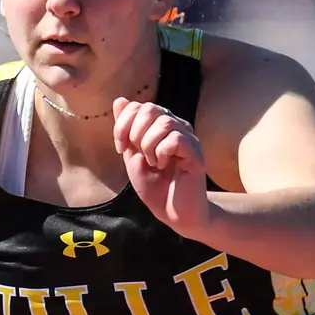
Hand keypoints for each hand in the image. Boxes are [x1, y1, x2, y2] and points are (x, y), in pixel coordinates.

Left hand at [112, 97, 209, 236]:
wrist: (173, 214)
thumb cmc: (155, 187)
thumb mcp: (132, 156)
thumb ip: (126, 130)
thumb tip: (119, 100)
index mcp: (160, 126)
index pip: (138, 106)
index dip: (122, 124)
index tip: (121, 148)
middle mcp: (177, 127)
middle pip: (150, 108)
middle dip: (134, 132)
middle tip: (138, 154)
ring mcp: (188, 139)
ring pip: (164, 122)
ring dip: (149, 145)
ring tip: (153, 162)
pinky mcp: (195, 154)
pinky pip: (175, 139)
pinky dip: (162, 153)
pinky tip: (163, 166)